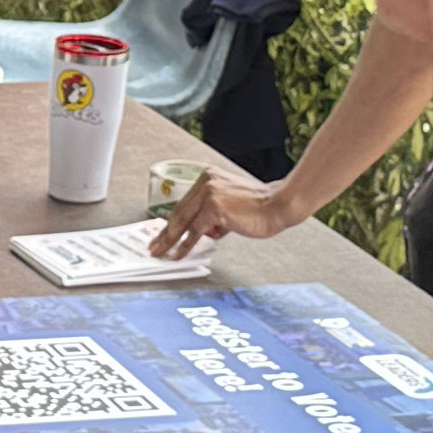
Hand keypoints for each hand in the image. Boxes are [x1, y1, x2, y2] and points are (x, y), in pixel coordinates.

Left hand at [155, 171, 311, 252]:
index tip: (162, 233)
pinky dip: (184, 246)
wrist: (278, 205)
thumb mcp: (231, 203)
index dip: (172, 221)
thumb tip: (200, 231)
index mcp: (208, 177)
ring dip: (169, 241)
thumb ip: (214, 212)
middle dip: (165, 233)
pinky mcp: (213, 208)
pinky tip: (177, 255)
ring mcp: (208, 194)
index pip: (185, 203)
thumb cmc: (261, 206)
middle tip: (154, 246)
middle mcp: (206, 182)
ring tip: (160, 252)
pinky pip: (194, 232)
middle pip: (180, 212)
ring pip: (183, 223)